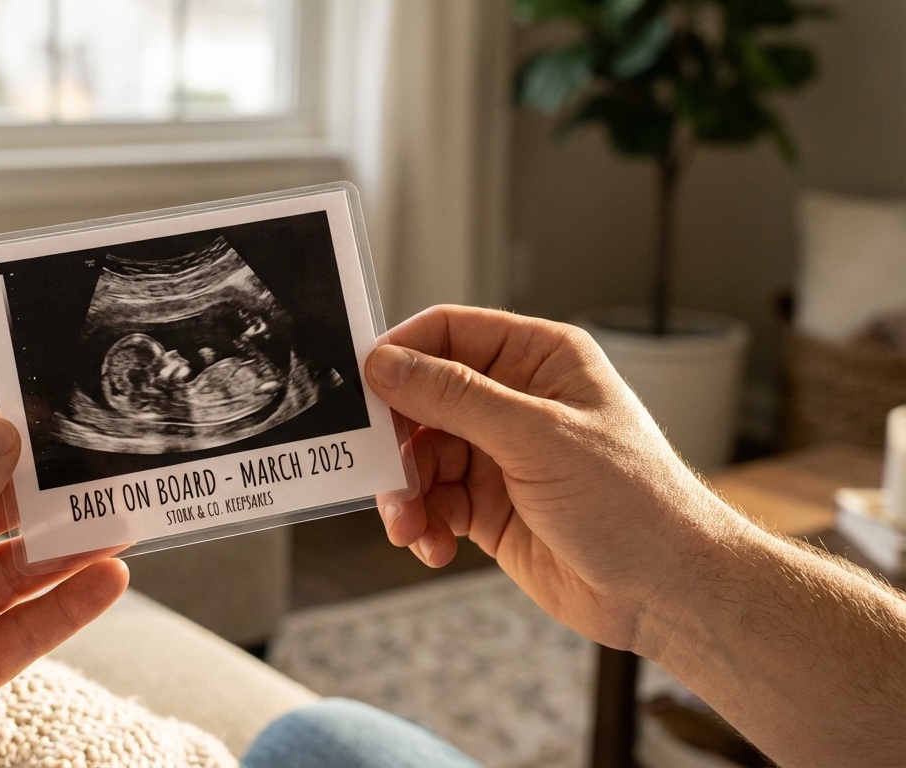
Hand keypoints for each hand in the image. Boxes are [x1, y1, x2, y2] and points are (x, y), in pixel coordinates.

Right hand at [365, 305, 734, 651]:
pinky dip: (423, 525)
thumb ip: (456, 397)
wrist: (667, 592)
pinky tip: (434, 547)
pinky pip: (432, 503)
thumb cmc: (633, 501)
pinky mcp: (488, 507)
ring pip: (420, 457)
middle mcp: (515, 401)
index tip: (363, 388)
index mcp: (539, 359)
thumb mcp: (538, 437)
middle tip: (383, 472)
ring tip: (409, 526)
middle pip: (423, 399)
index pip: (450, 334)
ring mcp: (499, 455)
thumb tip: (386, 366)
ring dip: (405, 492)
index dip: (402, 355)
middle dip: (397, 440)